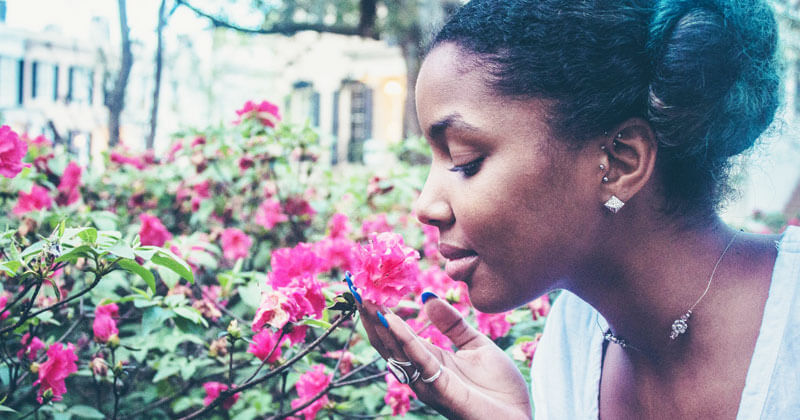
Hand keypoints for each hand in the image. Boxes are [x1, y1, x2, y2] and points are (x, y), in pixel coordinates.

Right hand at [359, 296, 531, 419]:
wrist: (519, 418)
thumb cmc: (500, 388)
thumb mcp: (475, 344)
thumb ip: (451, 323)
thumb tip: (427, 295)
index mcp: (429, 360)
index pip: (395, 334)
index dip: (380, 312)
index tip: (367, 288)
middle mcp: (421, 372)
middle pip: (386, 342)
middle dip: (370, 315)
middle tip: (355, 288)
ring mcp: (426, 382)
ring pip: (394, 350)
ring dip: (379, 324)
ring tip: (365, 298)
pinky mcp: (438, 390)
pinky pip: (418, 359)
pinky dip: (403, 338)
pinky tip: (392, 320)